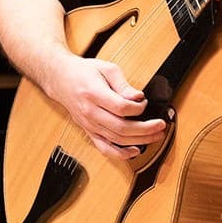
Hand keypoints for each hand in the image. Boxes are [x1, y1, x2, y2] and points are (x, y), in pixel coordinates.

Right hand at [39, 53, 165, 160]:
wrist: (61, 79)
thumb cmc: (84, 72)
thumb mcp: (106, 68)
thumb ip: (123, 84)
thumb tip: (138, 97)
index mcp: (94, 94)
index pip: (121, 108)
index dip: (138, 108)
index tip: (145, 102)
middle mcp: (90, 112)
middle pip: (121, 127)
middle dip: (145, 129)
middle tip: (160, 125)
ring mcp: (89, 124)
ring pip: (116, 139)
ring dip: (139, 140)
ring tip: (155, 136)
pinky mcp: (89, 131)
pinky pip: (104, 148)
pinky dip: (120, 154)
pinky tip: (135, 151)